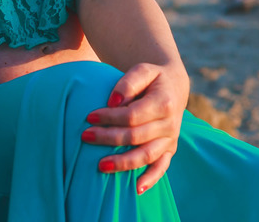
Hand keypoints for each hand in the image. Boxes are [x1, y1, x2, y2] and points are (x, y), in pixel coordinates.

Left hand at [82, 63, 186, 193]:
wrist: (173, 86)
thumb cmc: (152, 78)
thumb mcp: (143, 70)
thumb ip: (128, 82)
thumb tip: (112, 101)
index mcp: (164, 103)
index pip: (133, 115)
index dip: (110, 117)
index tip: (89, 116)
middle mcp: (170, 124)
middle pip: (136, 136)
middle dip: (108, 138)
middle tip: (85, 136)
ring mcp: (171, 139)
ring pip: (146, 156)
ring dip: (123, 163)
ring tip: (100, 166)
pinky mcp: (170, 150)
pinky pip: (161, 167)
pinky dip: (151, 179)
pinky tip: (135, 189)